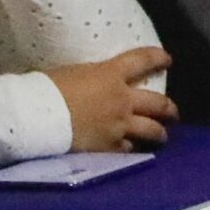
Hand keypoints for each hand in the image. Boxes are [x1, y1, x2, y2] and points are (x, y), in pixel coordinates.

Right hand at [45, 47, 177, 151]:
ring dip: (159, 133)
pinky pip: (128, 150)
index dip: (158, 58)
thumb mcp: (74, 73)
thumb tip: (88, 81)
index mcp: (110, 74)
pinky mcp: (109, 147)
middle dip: (169, 108)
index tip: (167, 60)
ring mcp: (119, 125)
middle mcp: (122, 100)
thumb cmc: (47, 88)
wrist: (36, 115)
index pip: (143, 60)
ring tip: (162, 136)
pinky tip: (133, 151)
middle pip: (158, 103)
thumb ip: (90, 78)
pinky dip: (132, 150)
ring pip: (151, 130)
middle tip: (173, 112)